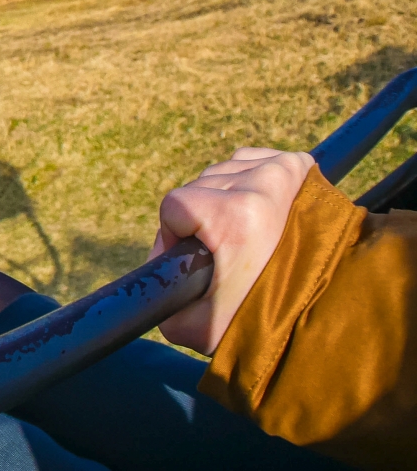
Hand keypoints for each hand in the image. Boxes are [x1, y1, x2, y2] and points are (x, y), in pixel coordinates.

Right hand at [153, 148, 312, 353]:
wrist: (329, 316)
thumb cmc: (259, 321)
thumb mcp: (191, 324)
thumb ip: (157, 288)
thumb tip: (155, 259)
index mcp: (233, 215)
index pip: (175, 206)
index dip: (177, 237)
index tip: (198, 261)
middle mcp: (260, 184)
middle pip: (200, 187)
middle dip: (204, 219)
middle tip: (229, 255)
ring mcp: (281, 171)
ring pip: (223, 174)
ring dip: (224, 200)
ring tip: (247, 238)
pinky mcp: (297, 167)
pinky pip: (248, 162)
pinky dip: (245, 181)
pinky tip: (256, 212)